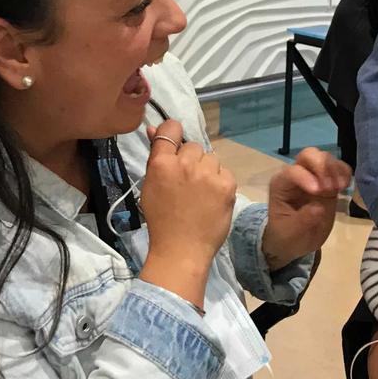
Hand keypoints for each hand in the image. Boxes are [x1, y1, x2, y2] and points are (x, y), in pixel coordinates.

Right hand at [138, 120, 236, 307]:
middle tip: (187, 183)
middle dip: (191, 160)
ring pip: (211, 159)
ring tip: (201, 193)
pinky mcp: (226, 184)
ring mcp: (208, 174)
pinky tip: (212, 199)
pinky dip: (220, 183)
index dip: (174, 134)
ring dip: (207, 171)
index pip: (170, 129)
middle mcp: (185, 163)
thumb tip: (154, 129)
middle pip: (193, 147)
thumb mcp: (151, 186)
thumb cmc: (162, 220)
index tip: (176, 146)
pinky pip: (225, 172)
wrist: (181, 250)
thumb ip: (156, 156)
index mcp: (161, 163)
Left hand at [262, 147, 349, 270]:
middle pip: (309, 155)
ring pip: (325, 158)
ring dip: (335, 169)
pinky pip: (338, 169)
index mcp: (281, 185)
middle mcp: (297, 175)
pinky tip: (346, 186)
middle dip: (322, 165)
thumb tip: (319, 207)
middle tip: (332, 187)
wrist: (296, 242)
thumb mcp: (290, 233)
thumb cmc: (287, 236)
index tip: (319, 192)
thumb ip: (303, 220)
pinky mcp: (329, 182)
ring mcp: (314, 176)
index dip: (306, 177)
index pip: (293, 172)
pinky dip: (344, 173)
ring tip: (341, 188)